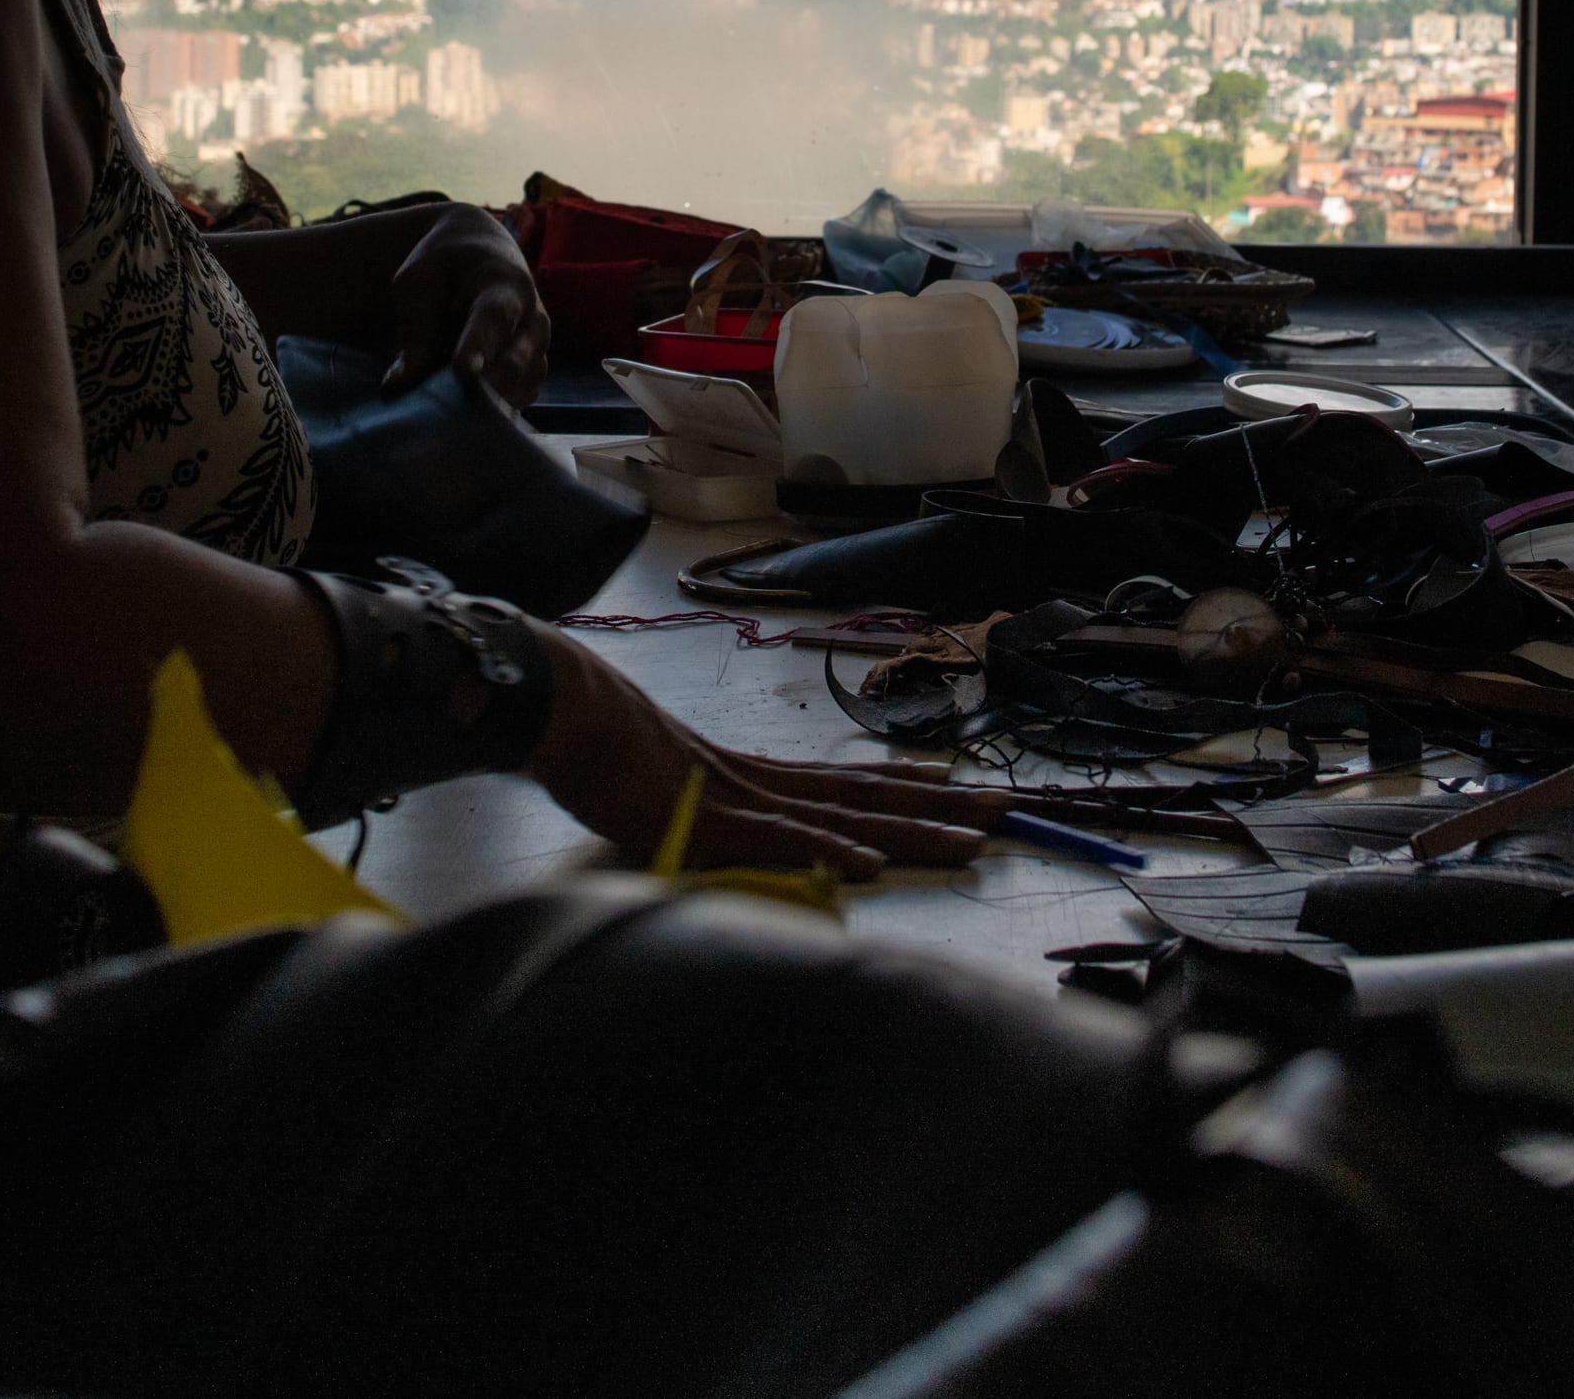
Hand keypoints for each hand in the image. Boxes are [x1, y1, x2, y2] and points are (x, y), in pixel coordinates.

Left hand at [386, 204, 551, 407]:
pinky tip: (465, 400)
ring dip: (484, 401)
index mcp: (504, 284)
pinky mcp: (533, 372)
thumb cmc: (443, 268)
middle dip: (481, 388)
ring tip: (449, 397)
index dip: (479, 347)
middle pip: (514, 364)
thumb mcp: (417, 281)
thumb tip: (401, 384)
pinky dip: (493, 408)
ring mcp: (538, 348)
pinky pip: (518, 401)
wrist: (479, 254)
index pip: (495, 319)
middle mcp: (532, 319)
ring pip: (518, 389)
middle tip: (444, 405)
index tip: (461, 372)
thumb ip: (415, 329)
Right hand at [524, 631, 1004, 879]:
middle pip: (869, 797)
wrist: (567, 711)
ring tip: (972, 839)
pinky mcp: (708, 818)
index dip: (912, 790)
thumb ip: (703, 818)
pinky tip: (867, 863)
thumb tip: (722, 834)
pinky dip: (825, 851)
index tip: (964, 792)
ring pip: (845, 817)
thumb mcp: (666, 792)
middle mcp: (766, 784)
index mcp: (759, 779)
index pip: (853, 786)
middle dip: (940, 807)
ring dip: (912, 830)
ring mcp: (742, 799)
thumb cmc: (605, 750)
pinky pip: (778, 840)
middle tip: (1006, 811)